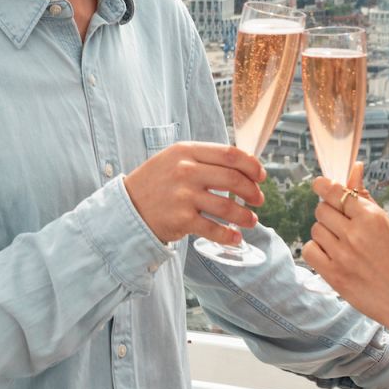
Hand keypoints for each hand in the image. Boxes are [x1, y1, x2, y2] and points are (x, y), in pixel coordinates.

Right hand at [125, 141, 264, 246]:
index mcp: (186, 151)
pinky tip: (235, 237)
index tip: (260, 176)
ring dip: (245, 215)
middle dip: (251, 191)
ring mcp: (183, 196)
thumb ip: (203, 158)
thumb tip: (241, 166)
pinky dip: (229, 235)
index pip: (229, 154)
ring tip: (251, 220)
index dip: (251, 165)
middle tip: (258, 199)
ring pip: (227, 206)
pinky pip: (213, 229)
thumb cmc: (155, 182)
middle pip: (233, 179)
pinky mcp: (181, 219)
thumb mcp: (174, 159)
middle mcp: (185, 171)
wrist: (128, 207)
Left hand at [301, 162, 388, 333]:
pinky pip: (309, 250)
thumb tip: (354, 167)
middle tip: (341, 226)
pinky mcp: (333, 275)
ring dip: (324, 234)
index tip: (319, 185)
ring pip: (315, 230)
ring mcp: (343, 255)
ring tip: (342, 245)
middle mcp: (355, 233)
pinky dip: (317, 251)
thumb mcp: (386, 223)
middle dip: (328, 214)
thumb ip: (365, 197)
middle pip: (321, 210)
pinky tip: (332, 256)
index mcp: (371, 217)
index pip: (334, 191)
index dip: (323, 186)